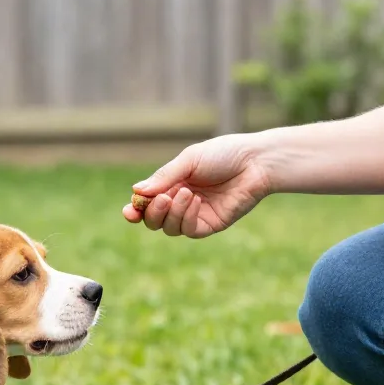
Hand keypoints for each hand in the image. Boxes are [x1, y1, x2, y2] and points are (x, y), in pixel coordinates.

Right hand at [123, 135, 273, 237]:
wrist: (254, 162)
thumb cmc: (223, 154)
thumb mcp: (189, 161)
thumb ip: (163, 177)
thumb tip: (136, 191)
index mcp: (172, 185)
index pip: (146, 203)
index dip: (135, 209)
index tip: (129, 211)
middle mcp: (180, 202)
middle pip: (154, 220)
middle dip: (152, 213)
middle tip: (162, 199)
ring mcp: (195, 215)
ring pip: (169, 228)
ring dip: (172, 213)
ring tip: (186, 193)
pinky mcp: (210, 225)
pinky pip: (189, 230)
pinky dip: (187, 218)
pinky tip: (196, 201)